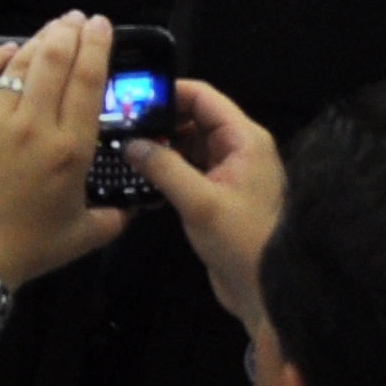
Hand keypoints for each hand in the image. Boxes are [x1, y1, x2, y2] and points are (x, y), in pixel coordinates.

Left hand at [0, 18, 131, 291]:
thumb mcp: (85, 235)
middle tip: (77, 19)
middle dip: (69, 32)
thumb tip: (133, 206)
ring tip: (52, 29)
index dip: (96, 47)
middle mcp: (34, 125)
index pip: (88, 82)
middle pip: (55, 61)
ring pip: (19, 63)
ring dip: (39, 40)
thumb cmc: (29, 246)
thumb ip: (115, 217)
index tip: (101, 27)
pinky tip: (6, 50)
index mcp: (70, 149)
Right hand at [128, 79, 286, 339]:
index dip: (166, 92)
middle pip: (193, 117)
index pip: (203, 97)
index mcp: (244, 140)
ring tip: (123, 149)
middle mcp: (238, 148)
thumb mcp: (199, 203)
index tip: (129, 99)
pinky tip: (139, 175)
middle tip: (118, 126)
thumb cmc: (242, 242)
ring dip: (159, 145)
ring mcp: (228, 171)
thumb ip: (163, 167)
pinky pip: (187, 167)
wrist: (267, 292)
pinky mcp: (217, 192)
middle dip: (158, 120)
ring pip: (187, 142)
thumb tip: (130, 143)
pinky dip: (166, 167)